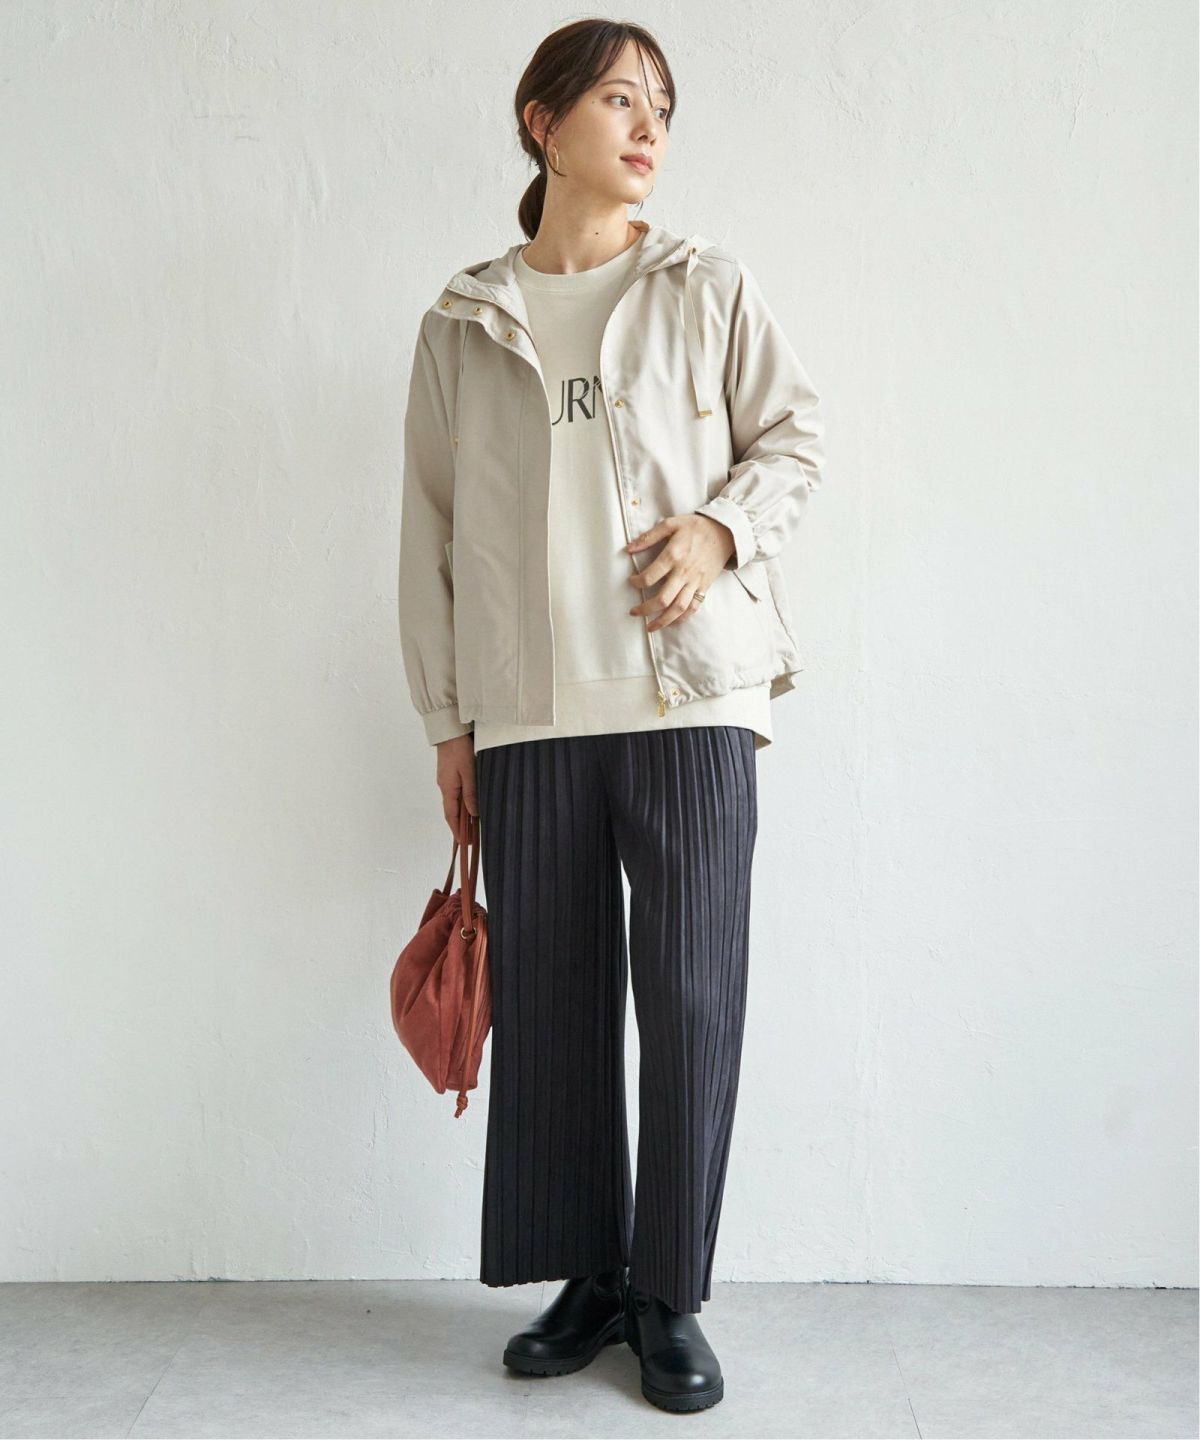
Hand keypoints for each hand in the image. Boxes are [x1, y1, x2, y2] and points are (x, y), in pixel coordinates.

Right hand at [435, 732, 477, 834]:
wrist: (450, 732)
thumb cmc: (459, 750)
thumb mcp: (469, 773)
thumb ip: (471, 793)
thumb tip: (474, 813)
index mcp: (448, 789)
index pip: (451, 816)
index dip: (457, 830)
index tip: (464, 843)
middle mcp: (445, 787)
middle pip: (452, 811)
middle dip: (460, 826)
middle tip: (471, 838)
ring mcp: (446, 780)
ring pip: (454, 802)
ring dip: (463, 815)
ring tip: (474, 825)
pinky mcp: (450, 774)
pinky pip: (456, 793)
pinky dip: (462, 803)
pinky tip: (471, 805)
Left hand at [624, 513, 735, 632]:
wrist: (725, 532)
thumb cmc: (696, 527)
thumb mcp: (671, 524)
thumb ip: (648, 537)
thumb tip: (628, 549)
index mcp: (673, 556)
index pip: (649, 577)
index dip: (636, 583)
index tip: (632, 582)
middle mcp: (684, 572)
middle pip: (662, 599)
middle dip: (645, 609)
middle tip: (634, 612)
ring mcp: (695, 582)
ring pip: (678, 608)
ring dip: (662, 621)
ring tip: (650, 627)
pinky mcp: (704, 587)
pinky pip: (693, 607)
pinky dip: (682, 618)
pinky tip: (671, 622)